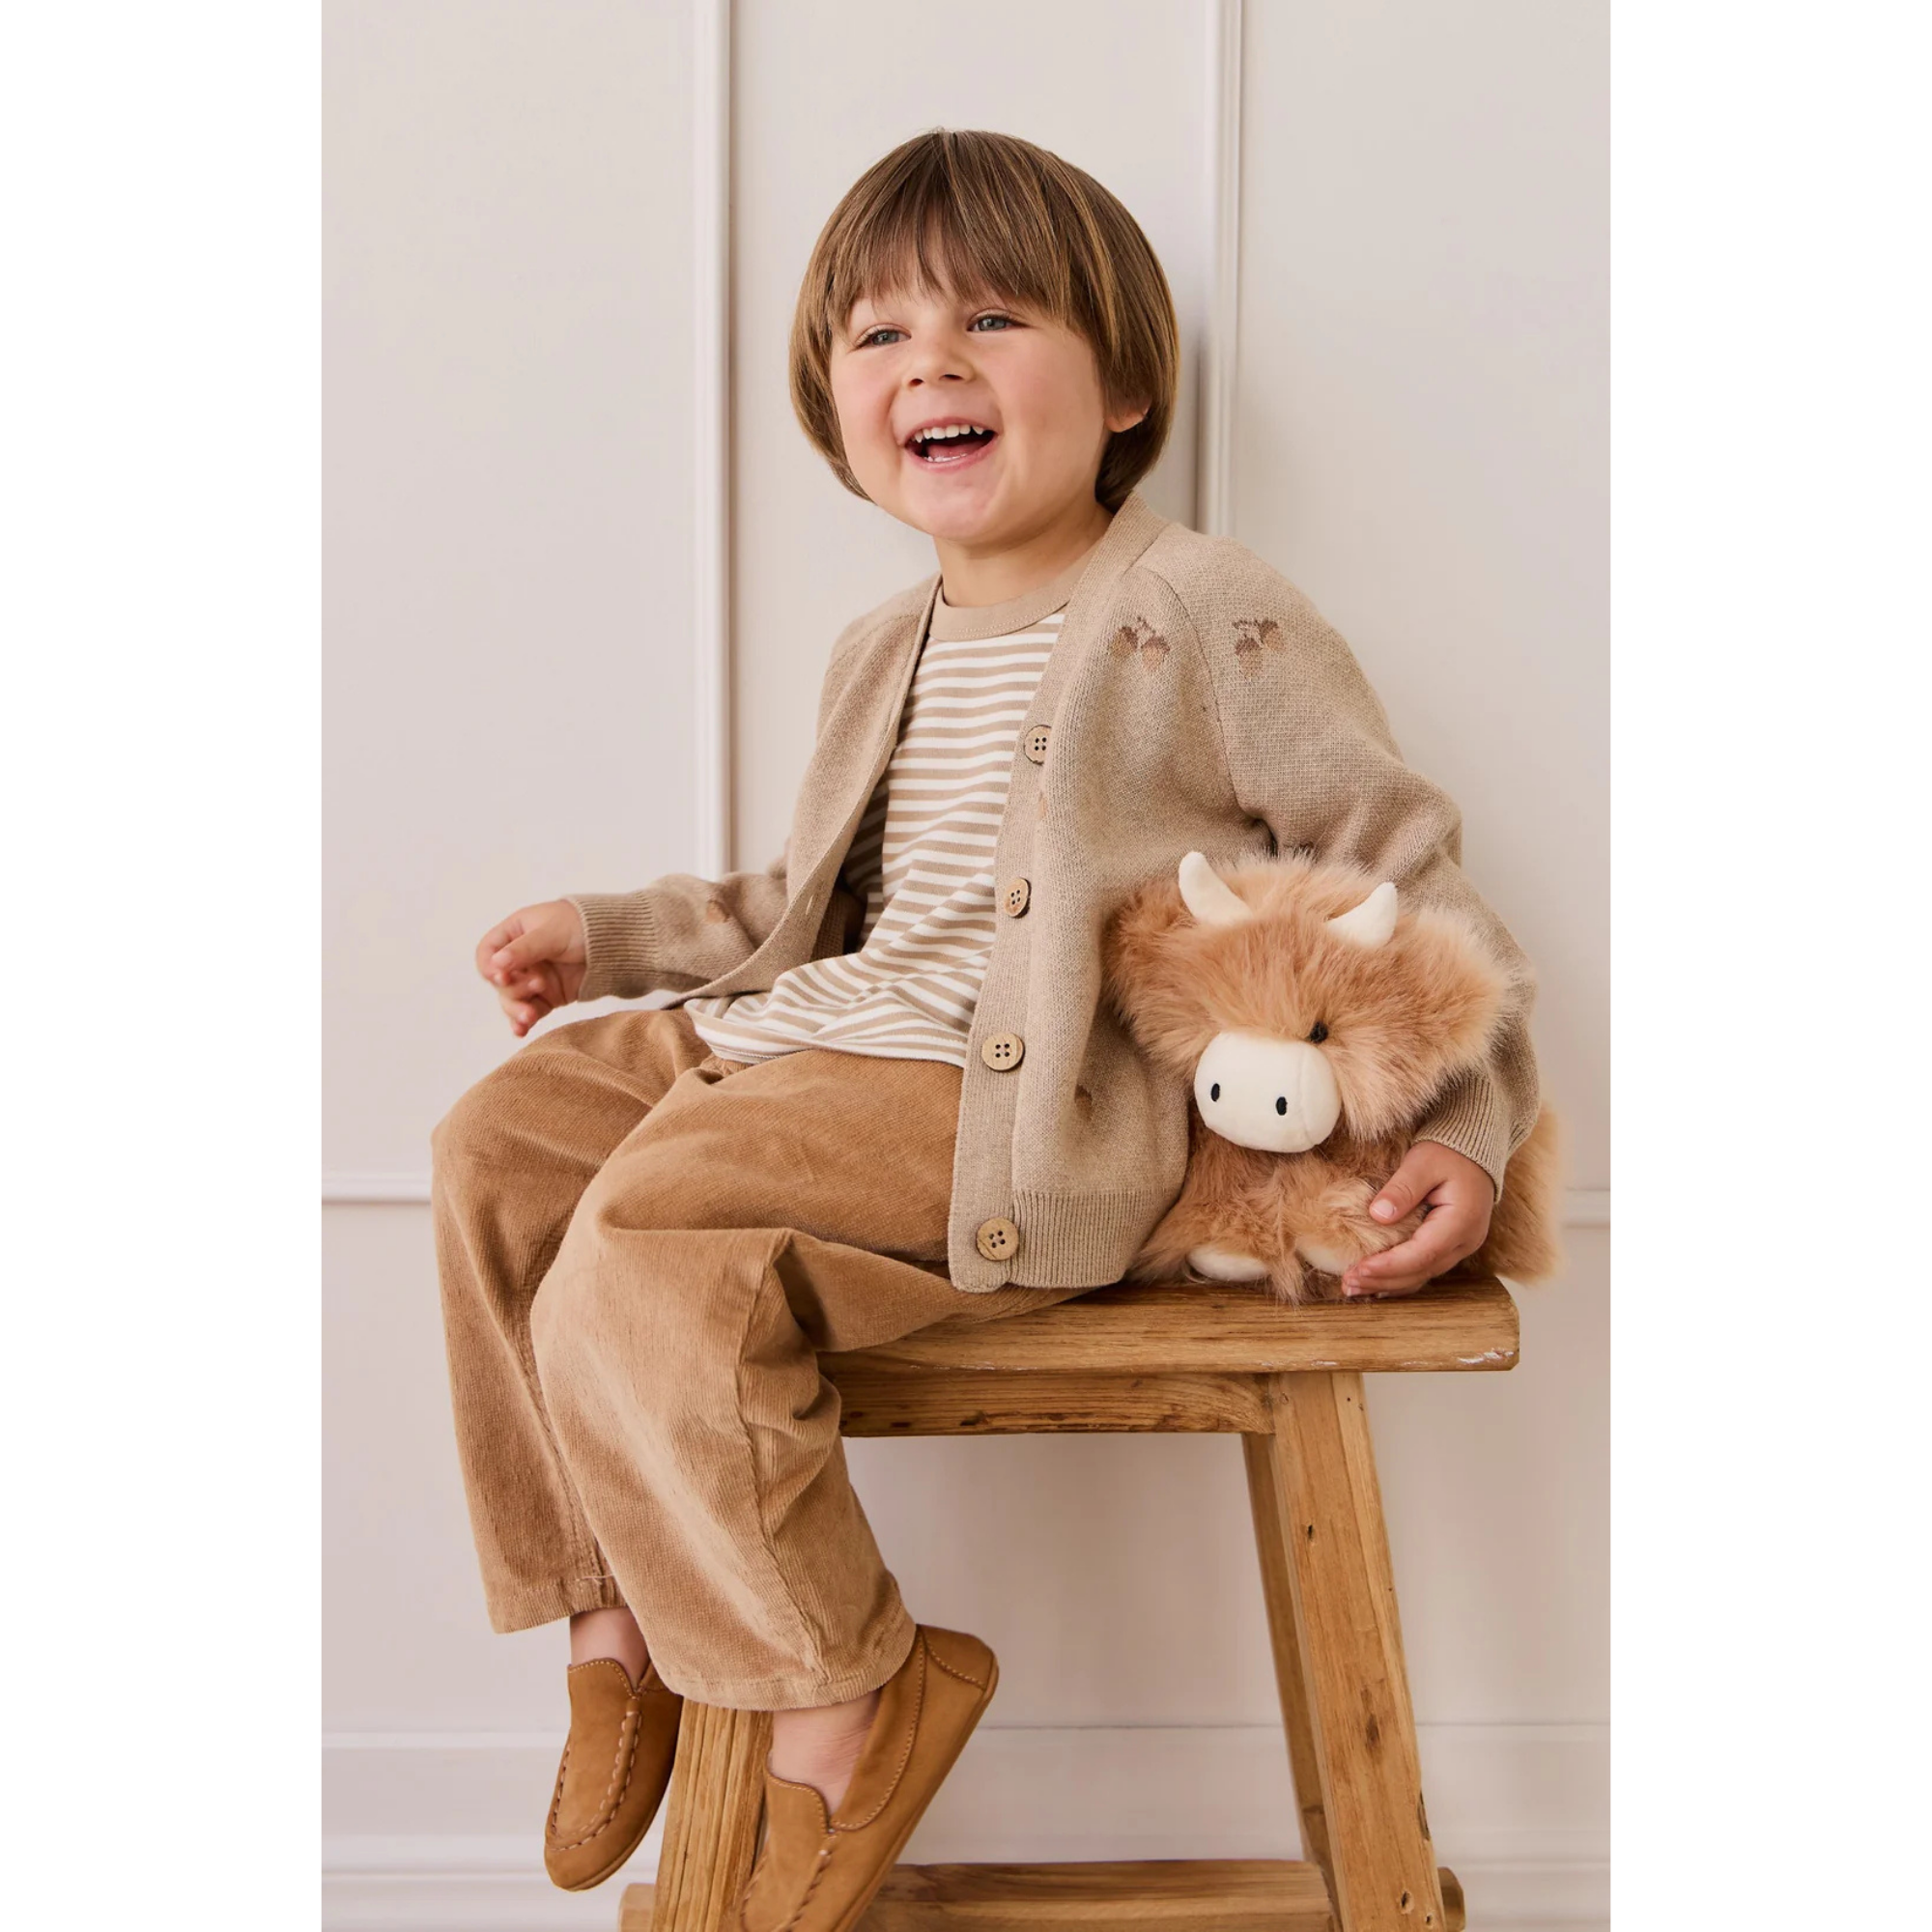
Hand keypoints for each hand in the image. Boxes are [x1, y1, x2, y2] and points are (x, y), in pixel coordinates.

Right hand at [474, 900, 587, 1037]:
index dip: (490, 967)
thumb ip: (524, 950)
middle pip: (500, 981)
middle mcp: (520, 957)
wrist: (618, 942)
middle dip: (512, 989)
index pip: (487, 953)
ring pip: (512, 1000)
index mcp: (515, 933)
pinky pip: (530, 1011)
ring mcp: (533, 978)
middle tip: (536, 986)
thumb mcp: (551, 933)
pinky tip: (521, 1031)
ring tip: (529, 1016)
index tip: (502, 977)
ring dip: (517, 1009)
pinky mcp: (549, 996)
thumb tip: (497, 964)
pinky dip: (524, 1021)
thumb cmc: (584, 925)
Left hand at [1343, 1142, 1493, 1298]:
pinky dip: (1398, 1277)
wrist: (1472, 1151)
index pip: (1423, 1253)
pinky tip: (1374, 1282)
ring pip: (1422, 1275)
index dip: (1389, 1265)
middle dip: (1382, 1280)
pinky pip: (1424, 1268)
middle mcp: (1465, 1241)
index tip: (1358, 1269)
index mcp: (1462, 1221)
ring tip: (1353, 1287)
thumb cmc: (1447, 1153)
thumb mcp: (1423, 1162)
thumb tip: (1377, 1215)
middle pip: (1421, 1271)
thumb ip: (1402, 1188)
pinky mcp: (1450, 1247)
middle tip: (1347, 1283)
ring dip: (1387, 1283)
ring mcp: (1460, 1247)